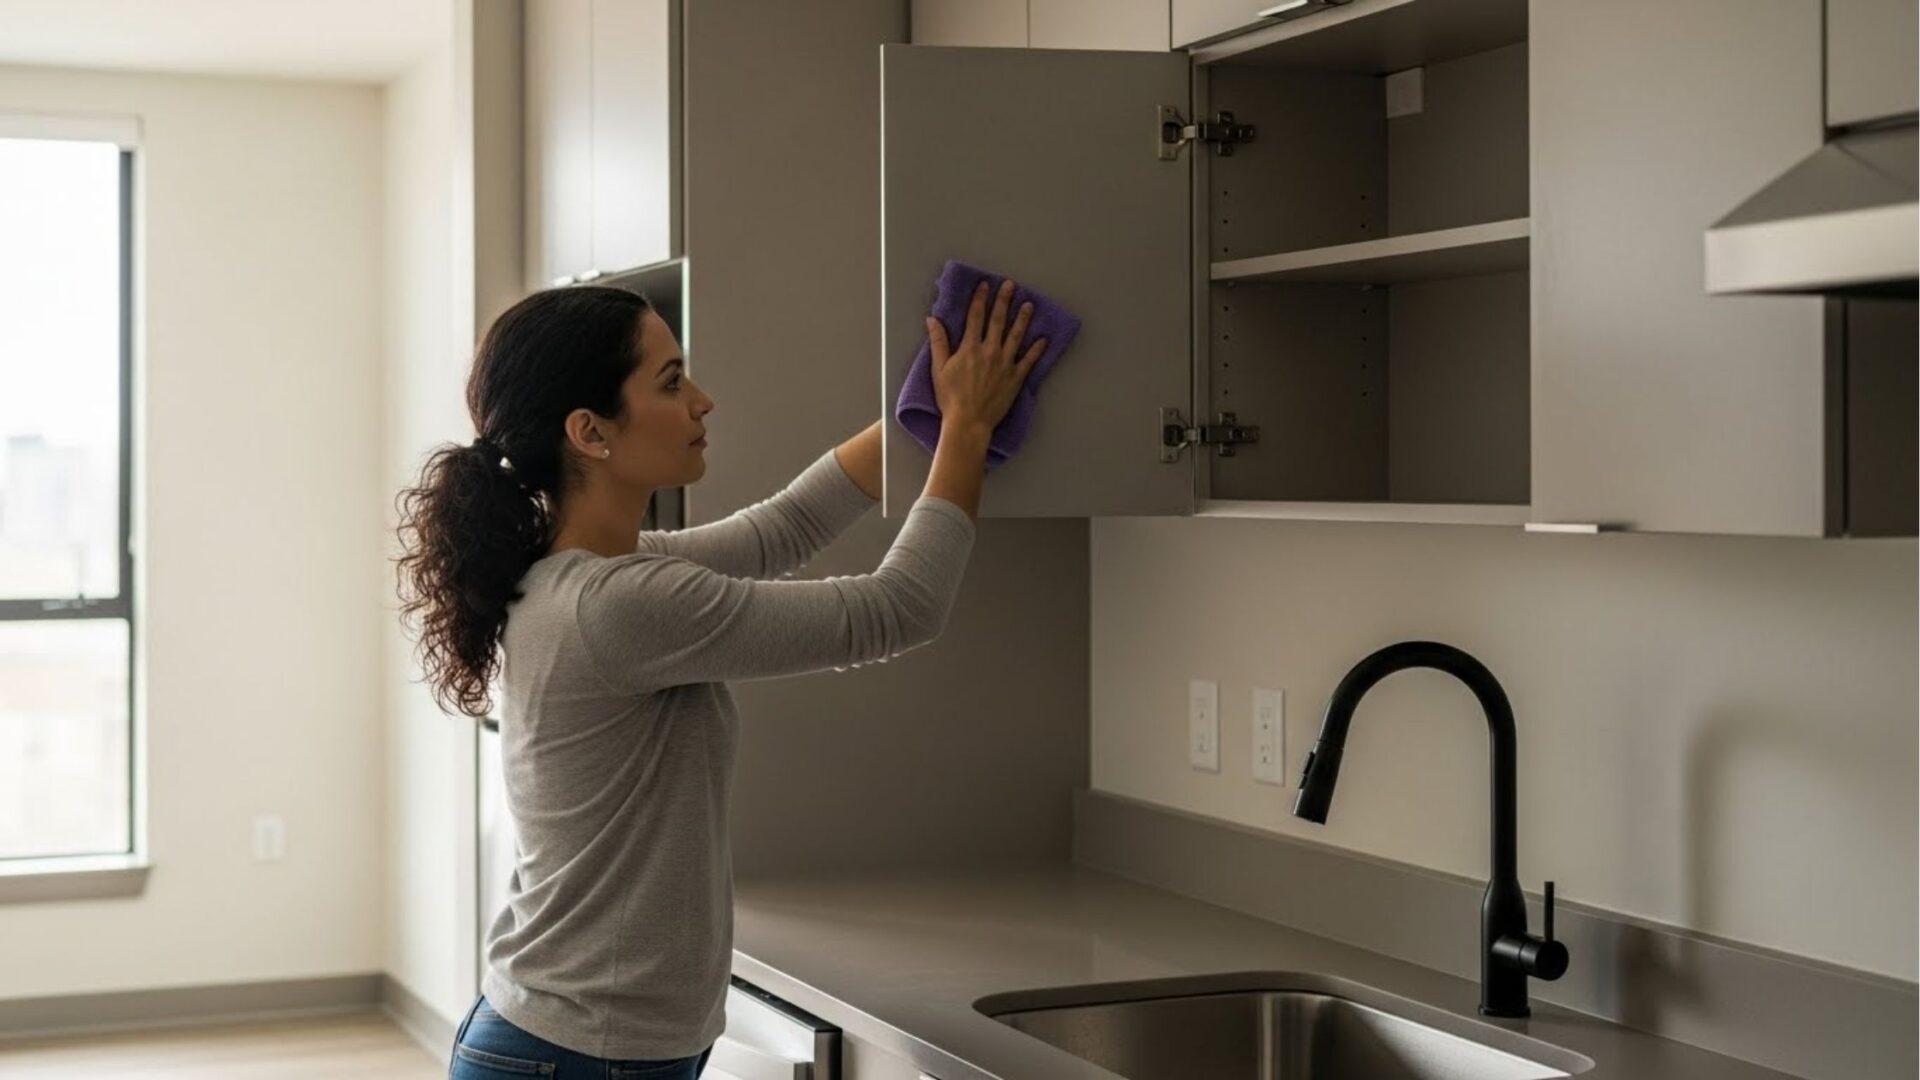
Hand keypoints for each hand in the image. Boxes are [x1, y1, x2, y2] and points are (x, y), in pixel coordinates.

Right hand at [928, 278, 1047, 434]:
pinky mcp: (1016, 378)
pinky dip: (1037, 349)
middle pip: (998, 320)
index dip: (980, 299)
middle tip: (1010, 285)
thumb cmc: (950, 398)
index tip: (985, 286)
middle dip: (1003, 300)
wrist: (968, 422)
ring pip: (1016, 335)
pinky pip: (1029, 361)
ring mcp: (1005, 364)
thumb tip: (932, 320)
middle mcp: (990, 351)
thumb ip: (938, 342)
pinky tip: (1043, 339)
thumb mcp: (938, 369)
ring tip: (1029, 305)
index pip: (975, 316)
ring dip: (1022, 318)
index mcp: (970, 347)